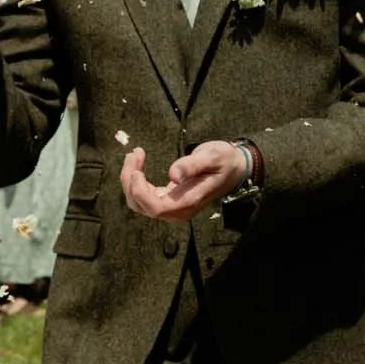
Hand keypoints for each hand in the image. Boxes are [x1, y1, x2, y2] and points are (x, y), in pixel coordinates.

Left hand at [119, 144, 243, 222]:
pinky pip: (143, 197)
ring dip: (130, 180)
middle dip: (131, 181)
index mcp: (189, 202)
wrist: (234, 168)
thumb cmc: (224, 161)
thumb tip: (173, 175)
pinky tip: (138, 164)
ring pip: (138, 202)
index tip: (137, 170)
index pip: (155, 208)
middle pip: (141, 205)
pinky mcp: (168, 201)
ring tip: (135, 155)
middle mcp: (178, 210)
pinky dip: (136, 181)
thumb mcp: (212, 157)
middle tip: (135, 153)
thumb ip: (192, 165)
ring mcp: (172, 208)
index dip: (140, 192)